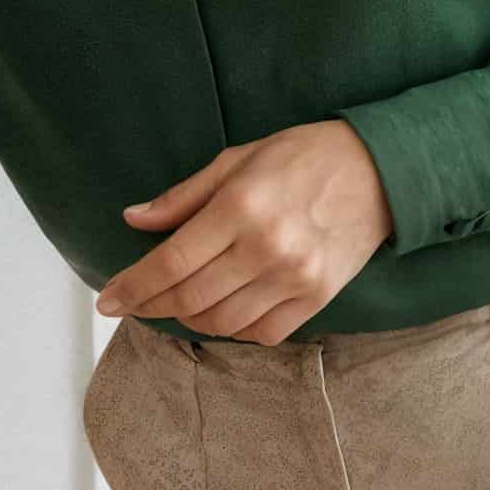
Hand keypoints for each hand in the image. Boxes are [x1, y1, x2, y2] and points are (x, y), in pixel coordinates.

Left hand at [99, 122, 390, 342]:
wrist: (380, 171)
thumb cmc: (304, 157)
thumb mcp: (237, 160)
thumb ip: (183, 197)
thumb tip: (134, 220)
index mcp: (241, 208)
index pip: (171, 263)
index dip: (134, 287)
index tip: (108, 299)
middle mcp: (267, 249)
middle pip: (190, 299)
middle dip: (152, 305)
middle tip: (134, 303)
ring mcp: (295, 278)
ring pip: (222, 322)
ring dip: (190, 319)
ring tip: (177, 304)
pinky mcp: (318, 298)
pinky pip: (262, 332)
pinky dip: (233, 328)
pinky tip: (223, 311)